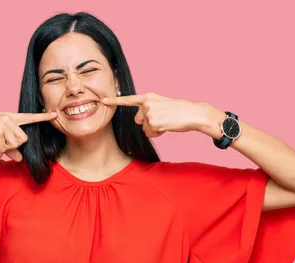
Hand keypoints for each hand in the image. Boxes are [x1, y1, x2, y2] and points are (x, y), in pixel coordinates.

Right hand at [0, 111, 57, 161]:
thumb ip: (11, 149)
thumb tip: (20, 159)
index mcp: (9, 117)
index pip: (29, 117)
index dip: (43, 117)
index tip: (55, 115)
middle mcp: (8, 118)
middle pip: (24, 139)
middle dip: (13, 147)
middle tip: (0, 146)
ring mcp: (3, 123)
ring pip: (16, 144)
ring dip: (6, 150)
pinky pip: (6, 149)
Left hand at [101, 92, 221, 137]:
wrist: (192, 113)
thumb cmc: (178, 110)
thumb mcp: (162, 104)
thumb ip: (149, 108)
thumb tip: (140, 120)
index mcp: (148, 97)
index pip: (128, 99)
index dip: (114, 100)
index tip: (102, 100)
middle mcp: (147, 103)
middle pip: (138, 120)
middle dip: (148, 123)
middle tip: (162, 119)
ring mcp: (150, 113)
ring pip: (145, 128)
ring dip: (154, 129)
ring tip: (166, 122)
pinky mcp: (154, 122)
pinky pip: (151, 133)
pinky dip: (159, 133)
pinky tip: (167, 126)